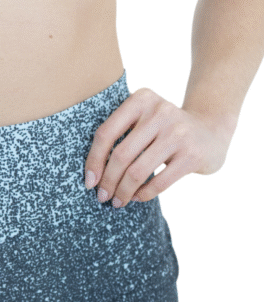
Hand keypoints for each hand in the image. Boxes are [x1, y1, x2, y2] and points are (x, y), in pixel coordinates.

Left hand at [84, 86, 233, 207]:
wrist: (211, 130)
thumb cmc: (165, 129)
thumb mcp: (145, 117)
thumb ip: (121, 132)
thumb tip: (92, 173)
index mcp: (141, 99)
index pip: (106, 133)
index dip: (94, 160)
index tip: (89, 181)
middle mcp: (159, 112)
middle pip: (121, 154)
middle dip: (108, 181)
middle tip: (102, 196)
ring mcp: (177, 133)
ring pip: (138, 171)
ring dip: (123, 192)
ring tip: (118, 201)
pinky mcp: (192, 155)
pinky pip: (159, 182)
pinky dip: (143, 194)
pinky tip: (137, 197)